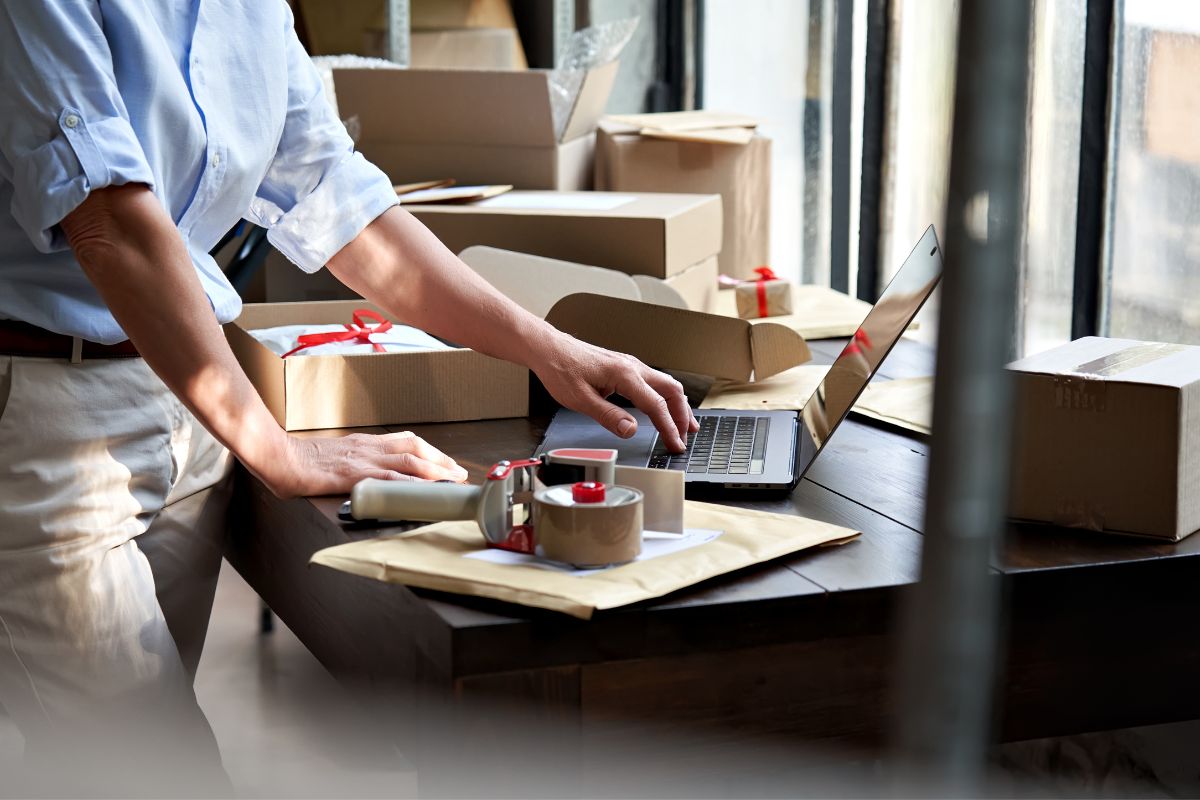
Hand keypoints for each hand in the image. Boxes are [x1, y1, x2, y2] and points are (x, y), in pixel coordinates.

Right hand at [266, 431, 468, 497]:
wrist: (277, 456)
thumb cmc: (298, 461)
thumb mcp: (332, 458)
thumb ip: (350, 464)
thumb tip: (363, 478)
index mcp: (362, 443)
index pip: (404, 441)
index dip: (428, 451)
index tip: (445, 462)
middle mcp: (367, 447)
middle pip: (414, 447)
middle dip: (440, 460)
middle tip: (459, 472)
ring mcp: (362, 459)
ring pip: (409, 460)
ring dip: (435, 470)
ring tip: (453, 481)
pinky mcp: (355, 474)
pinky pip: (390, 478)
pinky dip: (412, 484)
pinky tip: (425, 491)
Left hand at [533, 333, 697, 451]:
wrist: (549, 348)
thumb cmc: (560, 369)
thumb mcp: (580, 400)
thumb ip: (608, 416)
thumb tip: (630, 430)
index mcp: (624, 374)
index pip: (656, 405)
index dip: (669, 428)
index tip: (675, 444)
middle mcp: (632, 366)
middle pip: (671, 390)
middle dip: (683, 415)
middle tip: (686, 436)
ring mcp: (630, 365)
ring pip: (666, 384)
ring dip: (678, 404)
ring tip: (685, 424)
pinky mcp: (624, 367)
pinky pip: (654, 381)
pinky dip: (665, 396)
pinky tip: (664, 406)